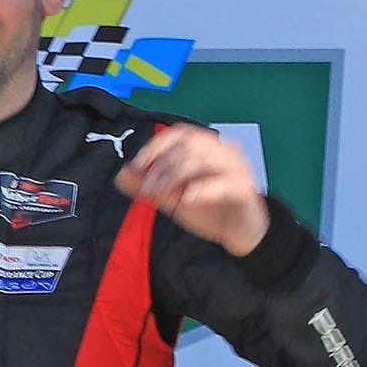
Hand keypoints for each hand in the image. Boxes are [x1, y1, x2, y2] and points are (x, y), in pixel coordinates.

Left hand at [116, 121, 268, 255]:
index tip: (137, 166)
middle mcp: (224, 152)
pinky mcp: (244, 190)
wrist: (239, 232)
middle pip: (189, 145)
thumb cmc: (209, 209)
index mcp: (208, 148)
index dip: (156, 146)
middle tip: (148, 189)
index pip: (180, 134)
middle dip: (162, 165)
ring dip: (175, 176)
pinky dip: (202, 189)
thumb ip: (148, 186)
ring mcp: (237, 169)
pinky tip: (186, 199)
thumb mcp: (172, 198)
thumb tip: (121, 174)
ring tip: (161, 194)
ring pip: (204, 160)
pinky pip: (224, 183)